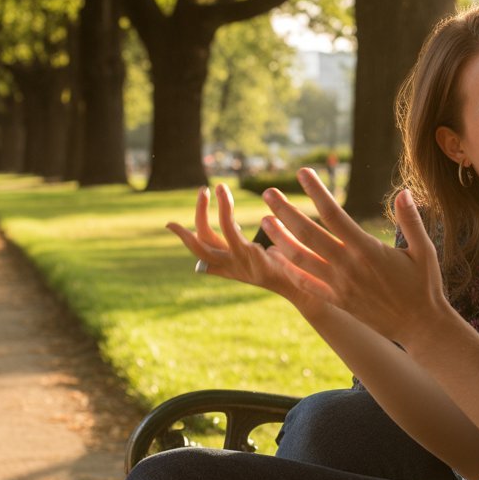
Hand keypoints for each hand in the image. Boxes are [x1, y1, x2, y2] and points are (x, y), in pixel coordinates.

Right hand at [166, 183, 326, 315]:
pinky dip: (229, 215)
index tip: (169, 223)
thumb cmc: (291, 271)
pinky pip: (235, 235)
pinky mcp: (255, 261)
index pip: (200, 252)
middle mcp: (232, 268)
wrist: (310, 292)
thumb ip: (252, 245)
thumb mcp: (266, 258)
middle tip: (203, 190)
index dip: (183, 237)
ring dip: (218, 208)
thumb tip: (254, 225)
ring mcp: (242, 266)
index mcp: (231, 268)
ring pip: (219, 233)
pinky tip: (235, 200)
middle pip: (201, 244)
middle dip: (199, 215)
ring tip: (220, 187)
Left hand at [260, 168, 452, 345]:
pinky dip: (288, 270)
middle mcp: (348, 266)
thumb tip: (403, 192)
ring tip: (265, 221)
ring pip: (300, 259)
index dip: (316, 192)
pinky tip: (275, 257)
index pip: (334, 214)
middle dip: (285, 211)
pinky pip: (306, 284)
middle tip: (268, 193)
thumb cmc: (424, 285)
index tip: (303, 173)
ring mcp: (339, 285)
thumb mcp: (424, 250)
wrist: (420, 326)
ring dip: (279, 239)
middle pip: (308, 234)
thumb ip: (411, 220)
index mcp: (367, 249)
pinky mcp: (337, 301)